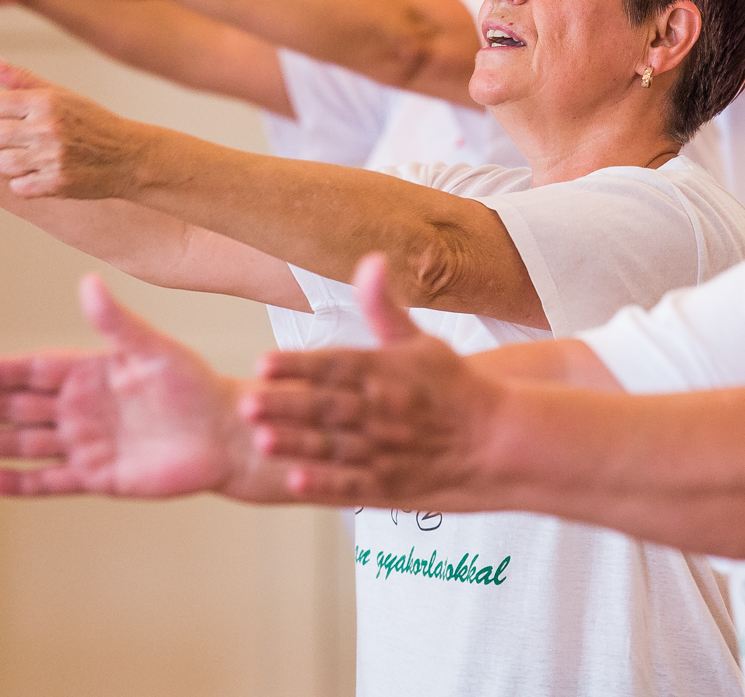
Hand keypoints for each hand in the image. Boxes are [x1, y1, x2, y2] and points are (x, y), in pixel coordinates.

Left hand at [0, 57, 141, 198]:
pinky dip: (20, 184)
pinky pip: (18, 187)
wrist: (131, 157)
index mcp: (45, 101)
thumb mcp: (61, 95)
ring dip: (1, 166)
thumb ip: (22, 79)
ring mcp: (53, 157)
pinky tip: (34, 175)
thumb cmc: (93, 123)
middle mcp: (48, 127)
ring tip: (16, 161)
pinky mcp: (58, 183)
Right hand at [0, 275, 239, 496]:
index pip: (31, 370)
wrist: (229, 434)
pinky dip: (18, 482)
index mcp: (90, 371)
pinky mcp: (99, 478)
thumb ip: (118, 322)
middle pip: (16, 407)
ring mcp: (86, 444)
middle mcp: (81, 408)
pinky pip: (50, 481)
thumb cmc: (197, 385)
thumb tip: (87, 281)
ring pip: (23, 444)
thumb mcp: (154, 349)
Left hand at [241, 254, 503, 506]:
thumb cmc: (453, 387)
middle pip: (328, 406)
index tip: (263, 363)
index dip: (298, 364)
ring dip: (297, 444)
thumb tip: (370, 259)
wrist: (496, 440)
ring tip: (261, 440)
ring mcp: (386, 450)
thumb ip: (383, 306)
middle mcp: (383, 410)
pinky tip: (295, 481)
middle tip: (247, 403)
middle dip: (287, 405)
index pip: (336, 364)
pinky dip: (324, 484)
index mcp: (386, 372)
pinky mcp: (389, 486)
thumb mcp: (421, 341)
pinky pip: (353, 486)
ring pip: (335, 447)